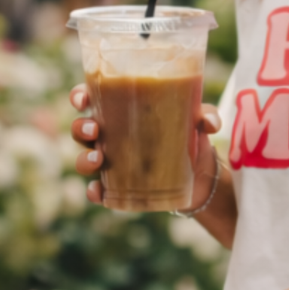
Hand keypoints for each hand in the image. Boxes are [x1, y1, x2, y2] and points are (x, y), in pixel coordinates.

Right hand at [69, 85, 222, 207]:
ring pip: (85, 159)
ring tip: (98, 160)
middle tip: (95, 130)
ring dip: (84, 160)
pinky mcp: (119, 187)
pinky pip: (98, 191)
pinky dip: (94, 192)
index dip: (79, 97)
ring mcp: (112, 163)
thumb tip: (209, 122)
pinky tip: (99, 192)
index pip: (90, 99)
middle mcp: (110, 136)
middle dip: (81, 129)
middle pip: (81, 130)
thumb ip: (206, 116)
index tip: (82, 99)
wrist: (201, 177)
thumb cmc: (191, 138)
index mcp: (120, 111)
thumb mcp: (199, 122)